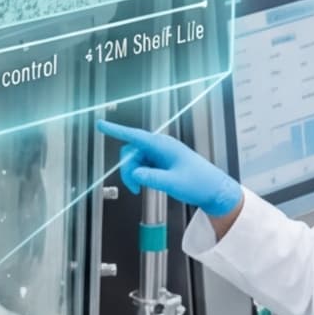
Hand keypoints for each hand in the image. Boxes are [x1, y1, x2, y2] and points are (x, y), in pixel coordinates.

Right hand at [96, 121, 242, 218]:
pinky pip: (141, 165)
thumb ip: (152, 178)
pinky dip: (138, 176)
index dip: (116, 130)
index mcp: (164, 146)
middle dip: (127, 169)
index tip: (101, 124)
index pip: (135, 136)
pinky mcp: (160, 162)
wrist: (213, 190)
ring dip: (132, 174)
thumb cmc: (199, 183)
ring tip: (139, 189)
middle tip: (134, 187)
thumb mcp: (174, 183)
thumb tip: (134, 174)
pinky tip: (144, 185)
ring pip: (134, 160)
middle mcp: (160, 147)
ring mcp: (160, 154)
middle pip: (131, 151)